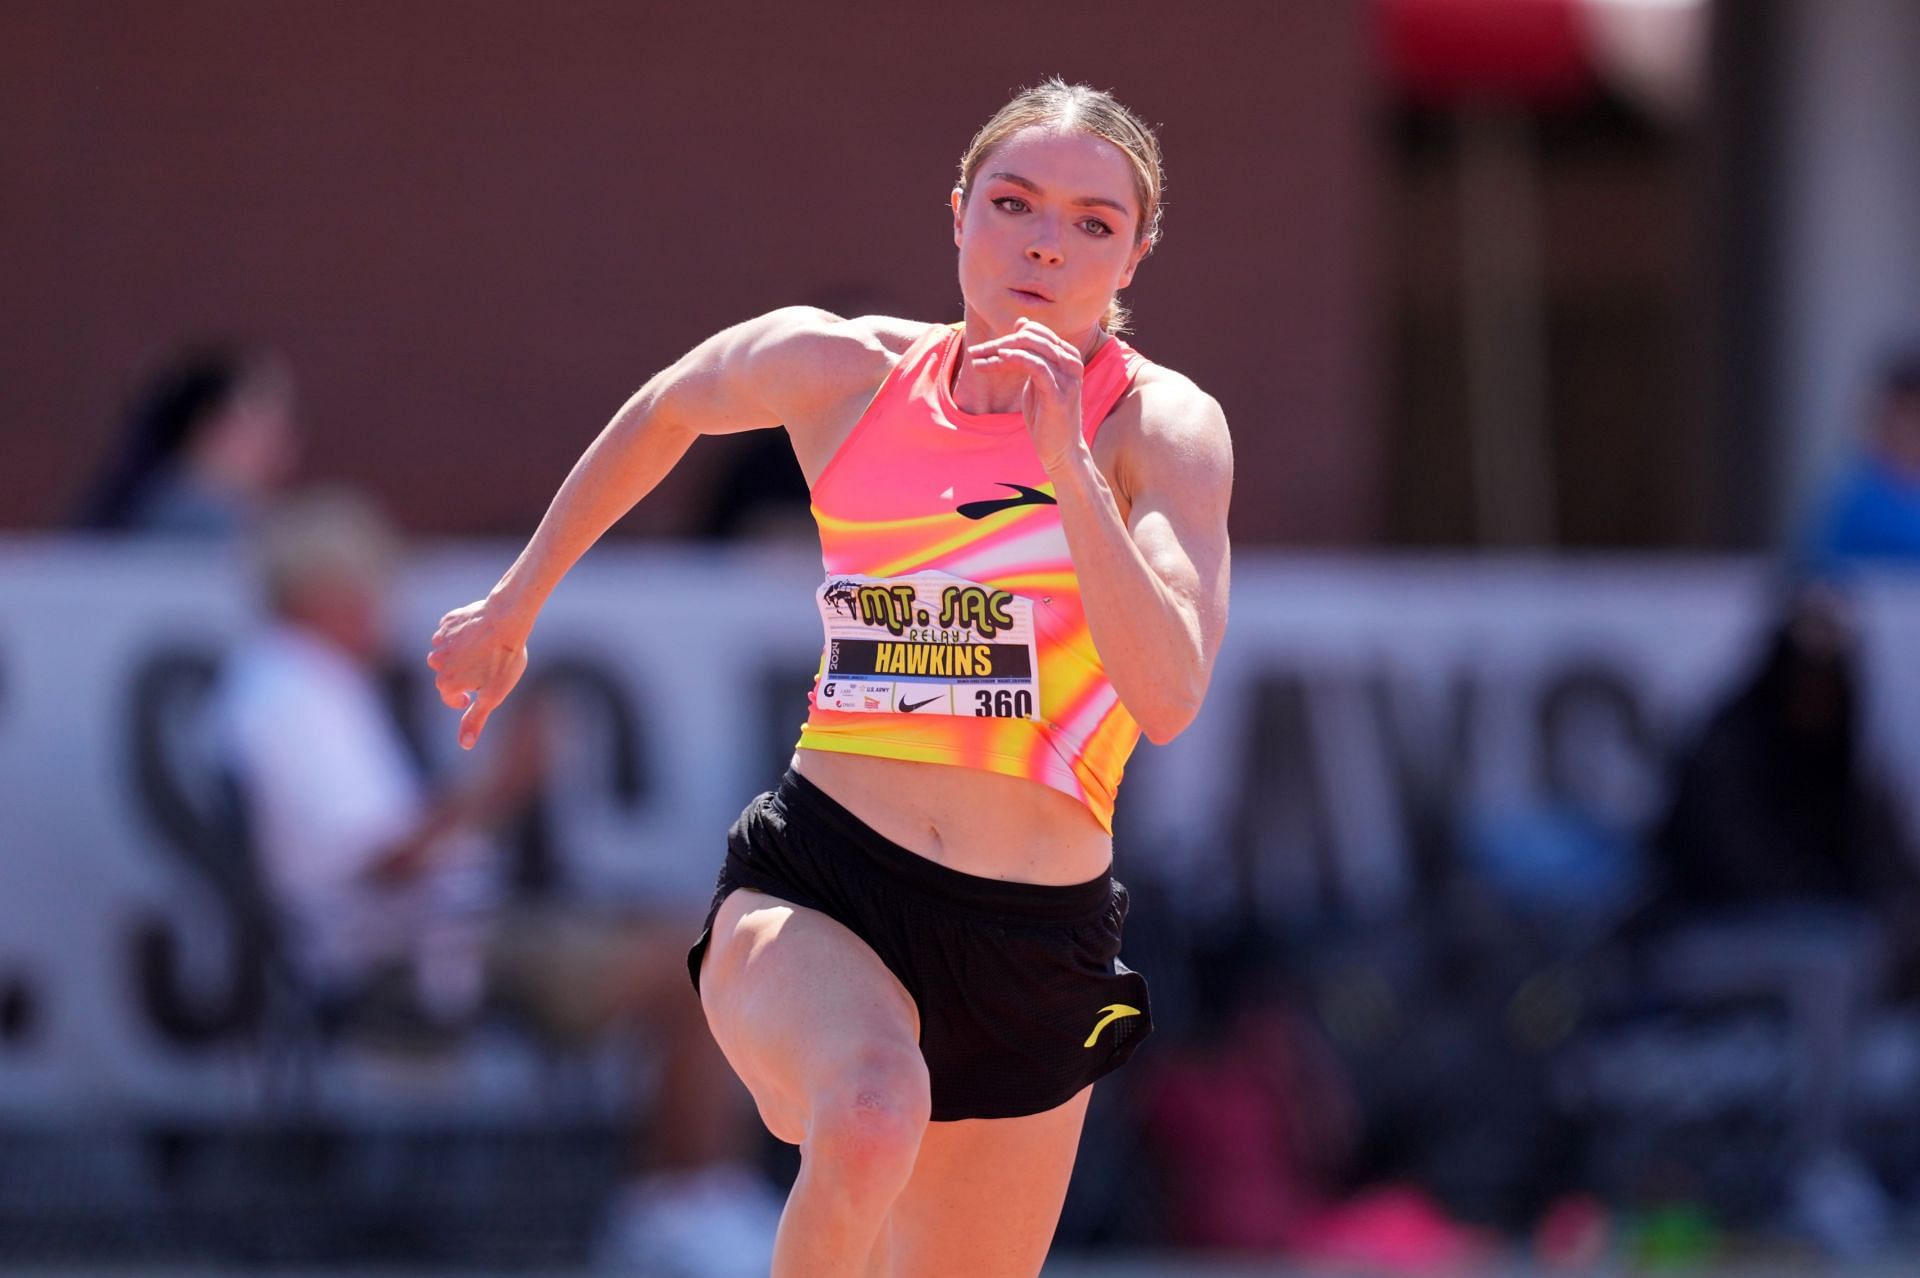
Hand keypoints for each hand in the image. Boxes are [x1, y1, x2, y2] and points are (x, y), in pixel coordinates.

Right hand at [427, 597, 529, 748]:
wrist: (507, 619)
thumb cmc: (503, 659)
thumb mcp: (493, 696)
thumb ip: (475, 719)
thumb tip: (464, 744)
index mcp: (446, 682)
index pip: (451, 697)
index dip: (465, 699)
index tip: (477, 695)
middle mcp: (437, 661)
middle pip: (448, 674)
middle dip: (463, 675)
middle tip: (487, 668)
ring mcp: (441, 639)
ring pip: (448, 652)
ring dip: (461, 654)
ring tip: (484, 651)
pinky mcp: (448, 621)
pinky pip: (452, 632)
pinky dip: (463, 635)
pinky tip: (480, 634)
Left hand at [966, 318, 1088, 472]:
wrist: (1061, 450)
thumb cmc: (1046, 416)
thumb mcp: (1036, 380)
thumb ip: (1030, 354)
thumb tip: (1021, 323)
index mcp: (1067, 355)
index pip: (1035, 332)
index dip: (1006, 336)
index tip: (982, 349)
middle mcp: (1071, 361)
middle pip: (1031, 337)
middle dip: (999, 343)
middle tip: (975, 352)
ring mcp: (1068, 376)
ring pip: (1032, 348)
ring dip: (1000, 351)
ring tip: (978, 359)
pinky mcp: (1060, 393)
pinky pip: (1036, 366)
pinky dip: (1016, 359)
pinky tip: (998, 360)